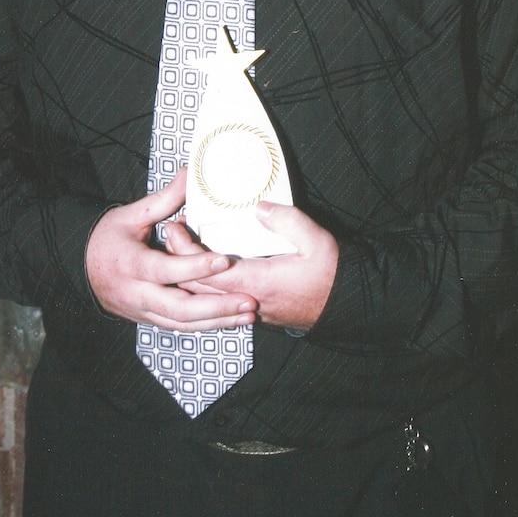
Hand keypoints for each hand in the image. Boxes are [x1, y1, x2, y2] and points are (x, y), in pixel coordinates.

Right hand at [84, 170, 257, 330]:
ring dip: (217, 322)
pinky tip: (231, 320)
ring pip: (182, 323)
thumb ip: (164, 200)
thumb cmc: (107, 237)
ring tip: (248, 314)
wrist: (80, 268)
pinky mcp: (149, 319)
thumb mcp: (131, 215)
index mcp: (130, 264)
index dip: (195, 267)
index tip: (225, 260)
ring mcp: (142, 311)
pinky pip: (180, 327)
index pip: (166, 269)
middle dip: (216, 308)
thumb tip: (190, 173)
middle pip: (178, 308)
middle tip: (248, 301)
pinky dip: (206, 326)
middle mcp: (136, 293)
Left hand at [173, 202, 338, 330]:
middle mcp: (247, 299)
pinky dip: (205, 285)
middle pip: (198, 287)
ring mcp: (250, 308)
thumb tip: (259, 207)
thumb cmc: (331, 274)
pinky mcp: (255, 309)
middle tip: (171, 234)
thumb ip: (287, 221)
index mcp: (257, 281)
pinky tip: (205, 268)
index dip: (185, 252)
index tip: (174, 229)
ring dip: (190, 274)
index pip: (208, 270)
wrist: (346, 304)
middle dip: (178, 261)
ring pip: (207, 297)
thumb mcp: (316, 240)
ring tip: (182, 249)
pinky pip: (220, 300)